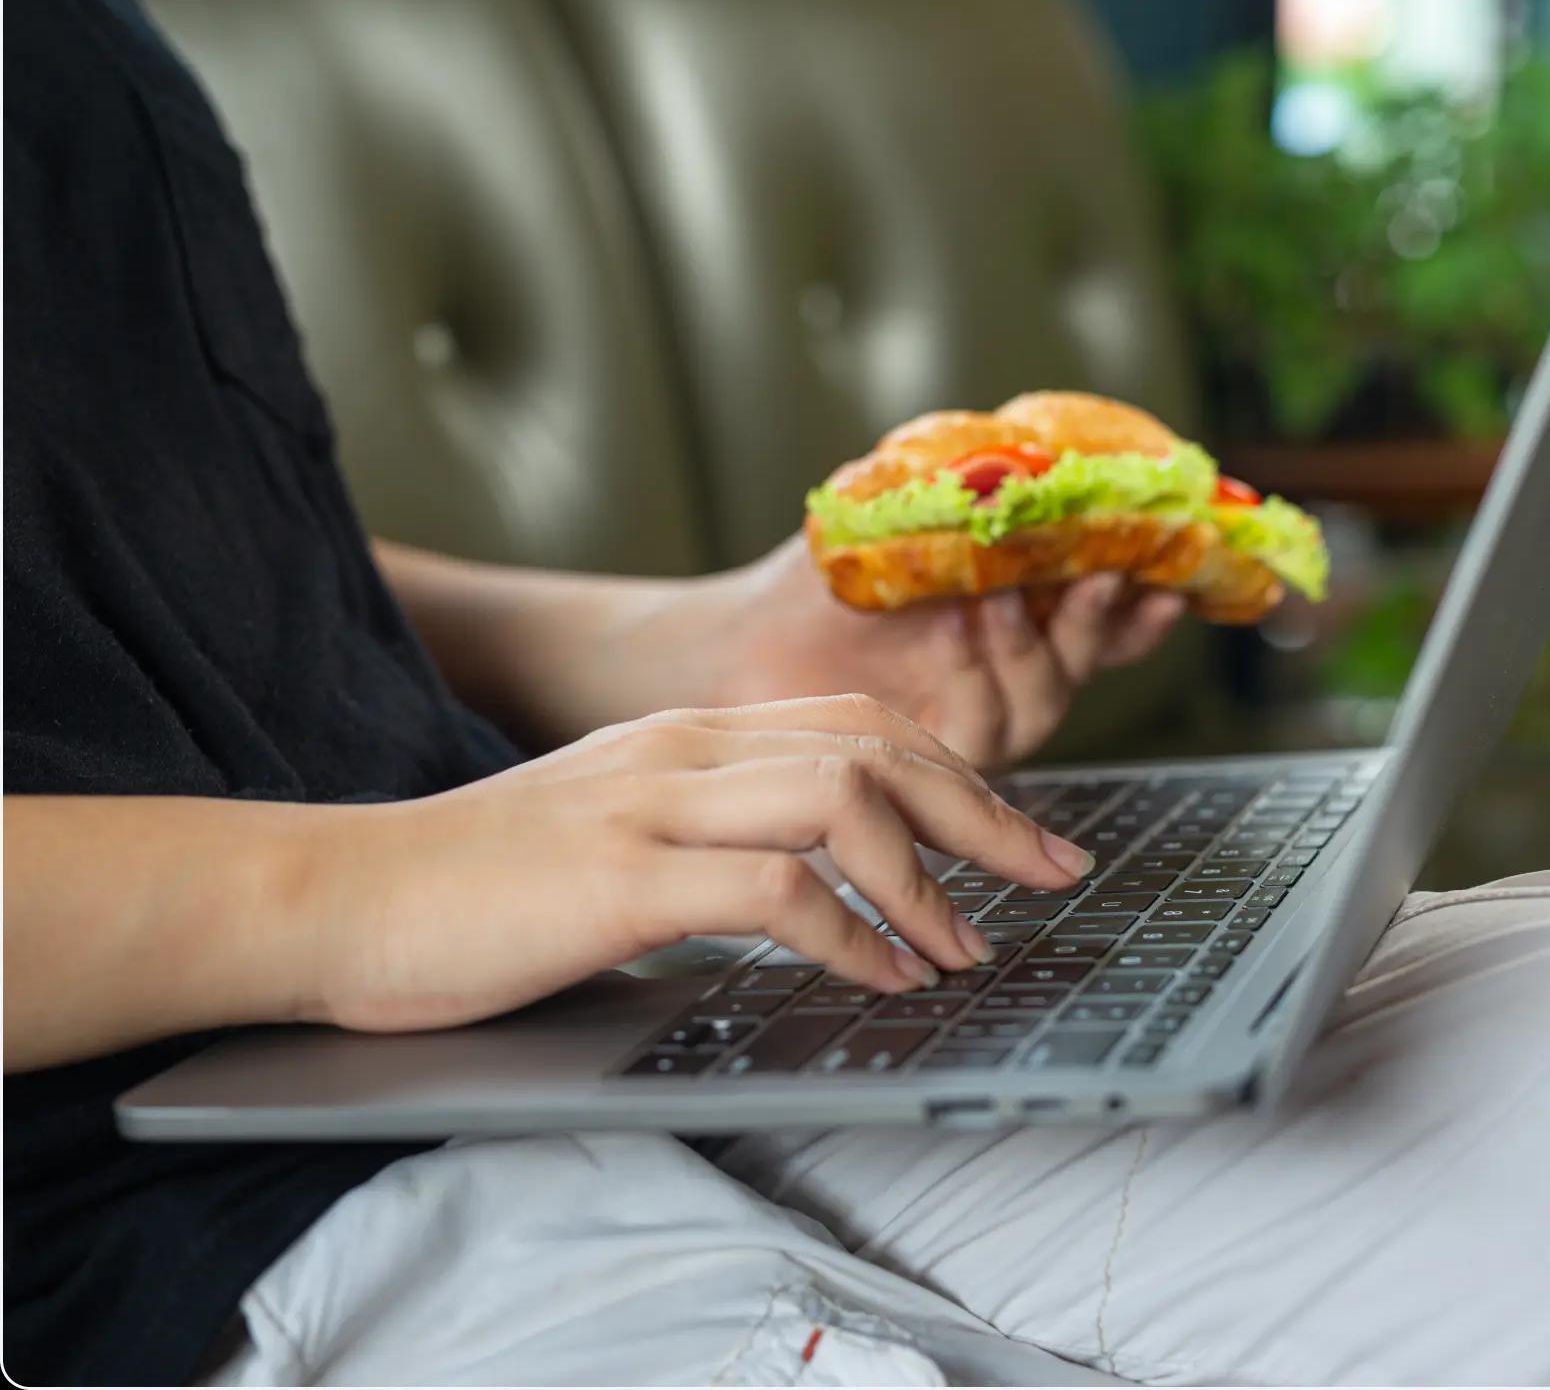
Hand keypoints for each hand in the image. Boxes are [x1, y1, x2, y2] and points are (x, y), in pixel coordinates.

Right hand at [293, 696, 1092, 1033]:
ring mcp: (656, 802)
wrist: (341, 896)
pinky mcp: (624, 874)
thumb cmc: (479, 883)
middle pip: (880, 745)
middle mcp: (686, 748)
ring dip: (930, 879)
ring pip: (846, 800)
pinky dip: (854, 934)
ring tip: (969, 948)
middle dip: (986, 812)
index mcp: (690, 734)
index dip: (962, 774)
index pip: (863, 724)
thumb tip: (822, 881)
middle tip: (1057, 872)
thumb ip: (712, 832)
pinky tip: (884, 977)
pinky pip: (778, 889)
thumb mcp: (616, 831)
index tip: (1026, 836)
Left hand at [716, 537, 1188, 768]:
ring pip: (1043, 704)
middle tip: (1103, 575)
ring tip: (997, 597)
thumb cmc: (816, 582)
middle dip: (1104, 622)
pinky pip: (981, 733)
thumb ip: (964, 494)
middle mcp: (1002, 677)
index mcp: (1012, 622)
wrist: (741, 637)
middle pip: (1086, 664)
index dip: (1144, 610)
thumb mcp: (899, 520)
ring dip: (1030, 648)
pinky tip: (953, 631)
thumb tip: (1024, 447)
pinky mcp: (926, 758)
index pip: (1102, 625)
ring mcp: (967, 719)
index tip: (1173, 580)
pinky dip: (975, 676)